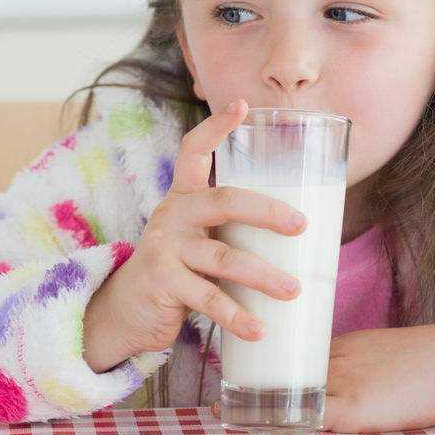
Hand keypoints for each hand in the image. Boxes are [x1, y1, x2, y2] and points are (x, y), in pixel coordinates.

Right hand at [82, 99, 307, 372]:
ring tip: (294, 290)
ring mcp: (165, 249)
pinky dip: (236, 316)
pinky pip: (207, 299)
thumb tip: (305, 234)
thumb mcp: (197, 238)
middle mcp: (173, 216)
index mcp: (184, 198)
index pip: (194, 151)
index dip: (217, 127)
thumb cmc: (178, 270)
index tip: (244, 105)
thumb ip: (231, 229)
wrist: (128, 310)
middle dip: (266, 211)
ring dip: (263, 275)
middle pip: (223, 202)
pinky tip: (259, 329)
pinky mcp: (163, 283)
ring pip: (222, 258)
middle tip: (301, 226)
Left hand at [211, 319, 434, 431]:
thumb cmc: (424, 357)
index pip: (288, 357)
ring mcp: (341, 384)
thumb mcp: (377, 351)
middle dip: (247, 391)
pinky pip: (314, 417)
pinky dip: (288, 423)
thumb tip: (326, 377)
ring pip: (290, 396)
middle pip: (279, 375)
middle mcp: (331, 362)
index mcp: (337, 347)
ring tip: (225, 418)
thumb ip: (350, 361)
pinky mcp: (356, 408)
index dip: (259, 370)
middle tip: (216, 406)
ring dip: (258, 410)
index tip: (233, 378)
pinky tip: (264, 430)